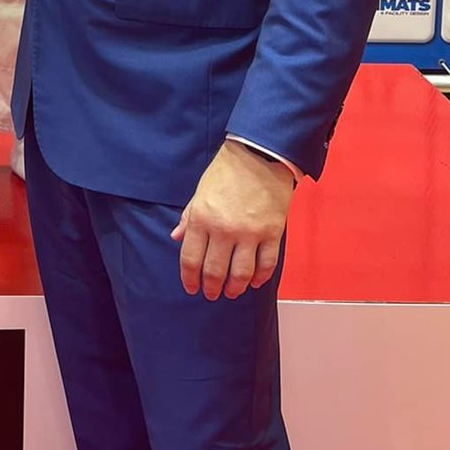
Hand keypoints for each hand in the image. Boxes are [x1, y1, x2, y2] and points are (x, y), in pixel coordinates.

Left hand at [171, 139, 294, 300]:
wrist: (260, 154)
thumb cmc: (226, 171)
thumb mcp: (200, 191)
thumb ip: (188, 217)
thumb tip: (176, 237)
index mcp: (202, 218)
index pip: (191, 259)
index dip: (190, 279)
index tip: (192, 288)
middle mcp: (223, 230)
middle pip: (215, 271)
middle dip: (212, 288)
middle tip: (212, 294)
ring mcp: (250, 233)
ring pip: (241, 274)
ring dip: (235, 288)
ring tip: (232, 292)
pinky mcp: (272, 233)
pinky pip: (266, 265)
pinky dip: (260, 278)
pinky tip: (255, 282)